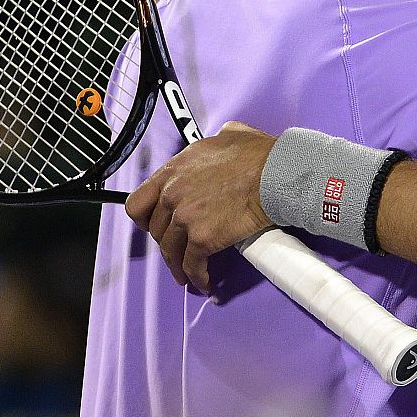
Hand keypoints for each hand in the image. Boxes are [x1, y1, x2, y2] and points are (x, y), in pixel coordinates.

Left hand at [126, 121, 276, 292]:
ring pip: (171, 251)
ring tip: (187, 274)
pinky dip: (197, 276)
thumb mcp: (231, 134)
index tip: (155, 227)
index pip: (138, 202)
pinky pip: (192, 264)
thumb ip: (216, 141)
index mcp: (175, 169)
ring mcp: (186, 217)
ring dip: (178, 266)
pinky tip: (204, 281)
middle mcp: (173, 193)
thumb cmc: (261, 155)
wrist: (277, 174)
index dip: (146, 219)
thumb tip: (224, 139)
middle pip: (156, 230)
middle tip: (179, 249)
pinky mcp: (203, 238)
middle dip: (167, 243)